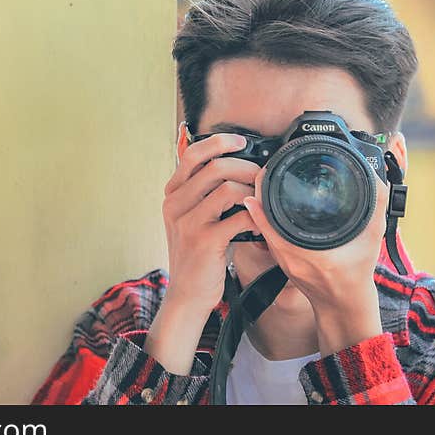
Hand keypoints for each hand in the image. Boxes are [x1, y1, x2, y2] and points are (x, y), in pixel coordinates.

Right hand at [161, 131, 260, 313]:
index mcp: (172, 194)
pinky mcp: (203, 240)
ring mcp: (188, 222)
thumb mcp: (192, 218)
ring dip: (252, 191)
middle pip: (215, 167)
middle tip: (261, 177)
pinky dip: (255, 217)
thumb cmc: (197, 254)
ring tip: (261, 201)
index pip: (192, 154)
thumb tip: (236, 165)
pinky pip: (238, 216)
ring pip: (227, 187)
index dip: (219, 142)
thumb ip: (204, 193)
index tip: (241, 141)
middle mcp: (175, 204)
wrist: (187, 293)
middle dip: (246, 167)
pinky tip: (261, 223)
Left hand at [242, 165, 386, 354]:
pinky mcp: (280, 261)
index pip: (274, 217)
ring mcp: (282, 260)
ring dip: (261, 203)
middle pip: (262, 217)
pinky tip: (269, 204)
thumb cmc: (357, 275)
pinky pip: (266, 234)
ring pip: (261, 225)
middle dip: (261, 191)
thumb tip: (376, 177)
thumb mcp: (372, 238)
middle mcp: (290, 256)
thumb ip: (376, 206)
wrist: (344, 306)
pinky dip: (265, 217)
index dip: (266, 193)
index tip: (267, 172)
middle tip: (266, 170)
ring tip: (267, 181)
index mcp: (310, 252)